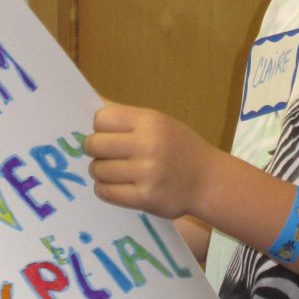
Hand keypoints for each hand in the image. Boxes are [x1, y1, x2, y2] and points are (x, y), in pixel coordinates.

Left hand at [84, 103, 215, 218]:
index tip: (108, 134)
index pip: (102, 118)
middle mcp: (149, 145)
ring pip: (98, 170)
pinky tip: (117, 186)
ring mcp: (147, 173)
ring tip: (114, 171)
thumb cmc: (180, 148)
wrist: (209, 181)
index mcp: (151, 121)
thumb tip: (90, 100)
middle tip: (105, 155)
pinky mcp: (145, 198)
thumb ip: (127, 117)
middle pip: (95, 144)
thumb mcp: (160, 123)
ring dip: (100, 172)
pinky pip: (105, 192)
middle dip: (95, 150)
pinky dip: (105, 189)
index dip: (100, 127)